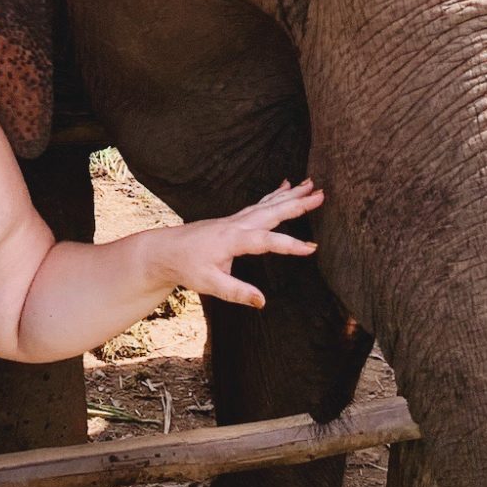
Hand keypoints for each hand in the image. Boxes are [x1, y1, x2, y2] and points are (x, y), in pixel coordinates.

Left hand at [158, 178, 323, 307]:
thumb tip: (262, 301)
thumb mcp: (209, 284)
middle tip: (321, 194)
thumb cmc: (186, 267)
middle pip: (271, 212)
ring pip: (268, 204)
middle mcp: (236, 224)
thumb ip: (237, 292)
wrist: (164, 250)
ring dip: (290, 195)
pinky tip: (285, 186)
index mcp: (232, 240)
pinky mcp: (234, 220)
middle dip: (297, 203)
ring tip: (312, 185)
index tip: (312, 248)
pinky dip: (275, 195)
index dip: (289, 245)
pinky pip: (260, 204)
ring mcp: (235, 219)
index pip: (266, 241)